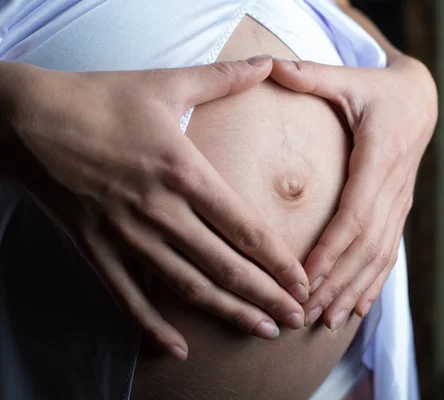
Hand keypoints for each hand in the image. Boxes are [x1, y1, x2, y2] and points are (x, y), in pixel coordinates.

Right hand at [0, 56, 308, 359]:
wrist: (28, 120)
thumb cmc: (102, 100)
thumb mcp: (167, 84)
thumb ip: (223, 78)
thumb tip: (267, 62)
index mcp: (184, 172)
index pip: (245, 229)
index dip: (279, 262)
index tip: (304, 283)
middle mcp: (161, 212)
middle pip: (225, 267)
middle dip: (267, 296)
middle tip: (299, 318)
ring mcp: (127, 236)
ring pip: (187, 288)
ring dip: (229, 314)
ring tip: (263, 331)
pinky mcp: (96, 250)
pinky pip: (128, 298)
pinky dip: (153, 327)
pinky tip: (178, 350)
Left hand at [271, 53, 437, 329]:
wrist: (421, 100)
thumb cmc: (379, 90)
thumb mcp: (350, 79)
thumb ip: (311, 75)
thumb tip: (270, 65)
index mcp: (379, 158)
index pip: (354, 214)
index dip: (332, 250)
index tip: (306, 278)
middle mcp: (394, 188)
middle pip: (365, 246)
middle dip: (336, 282)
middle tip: (304, 312)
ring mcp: (400, 203)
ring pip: (378, 257)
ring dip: (352, 290)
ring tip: (324, 320)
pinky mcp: (399, 211)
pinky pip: (388, 254)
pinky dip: (373, 284)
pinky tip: (356, 310)